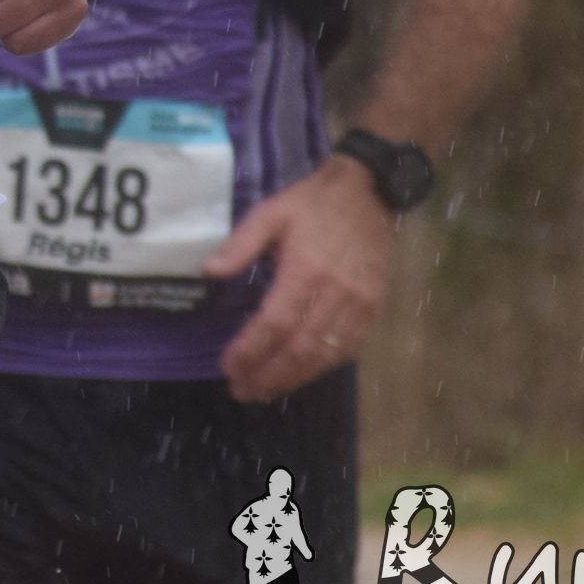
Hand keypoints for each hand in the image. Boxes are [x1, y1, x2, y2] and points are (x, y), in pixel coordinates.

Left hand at [205, 155, 394, 402]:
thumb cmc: (313, 203)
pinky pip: (348, 350)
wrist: (369, 193)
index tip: (228, 366)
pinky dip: (322, 367)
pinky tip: (300, 375)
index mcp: (306, 269)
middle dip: (267, 374)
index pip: (274, 323)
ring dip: (292, 379)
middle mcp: (336, 294)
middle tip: (241, 390)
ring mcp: (360, 305)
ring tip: (264, 391)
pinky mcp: (375, 309)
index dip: (250, 350)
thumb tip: (209, 272)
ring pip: (324, 355)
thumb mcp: (270, 212)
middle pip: (299, 348)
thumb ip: (240, 244)